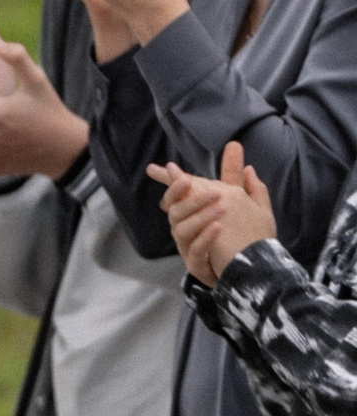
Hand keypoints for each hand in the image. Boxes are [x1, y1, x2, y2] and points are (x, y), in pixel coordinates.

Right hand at [151, 141, 277, 284]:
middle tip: (215, 191)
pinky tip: (219, 227)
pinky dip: (205, 237)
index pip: (176, 195)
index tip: (171, 167)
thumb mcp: (240, 201)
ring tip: (222, 208)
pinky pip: (195, 250)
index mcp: (191, 214)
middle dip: (193, 199)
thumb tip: (235, 146)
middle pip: (176, 212)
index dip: (171, 182)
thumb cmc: (239, 236)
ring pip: (183, 230)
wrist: (245, 270)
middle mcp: (185, 229)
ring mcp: (189, 247)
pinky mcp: (197, 265)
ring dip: (201, 216)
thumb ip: (233, 175)